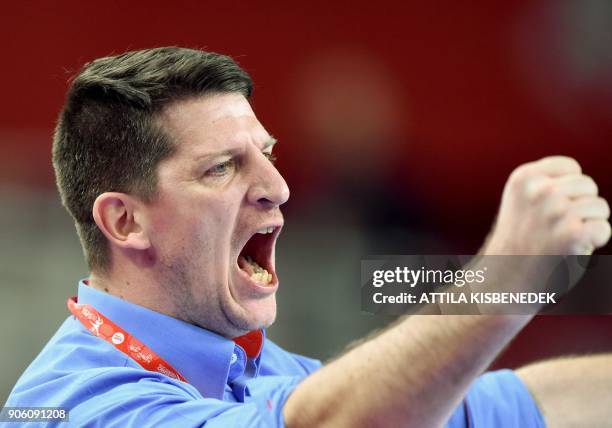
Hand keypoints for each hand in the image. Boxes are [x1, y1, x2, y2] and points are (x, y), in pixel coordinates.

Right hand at [483, 156, 610, 254]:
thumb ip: (546, 183)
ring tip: (560, 239)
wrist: (505, 278)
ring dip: (587, 225)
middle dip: (580, 206)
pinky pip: (603, 228)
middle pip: (588, 185)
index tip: (546, 210)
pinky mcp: (573, 234)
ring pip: (599, 207)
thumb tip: (582, 181)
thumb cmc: (519, 241)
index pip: (571, 167)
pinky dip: (594, 241)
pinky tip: (572, 249)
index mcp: (524, 177)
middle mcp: (540, 190)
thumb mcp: (522, 201)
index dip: (567, 190)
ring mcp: (556, 211)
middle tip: (553, 228)